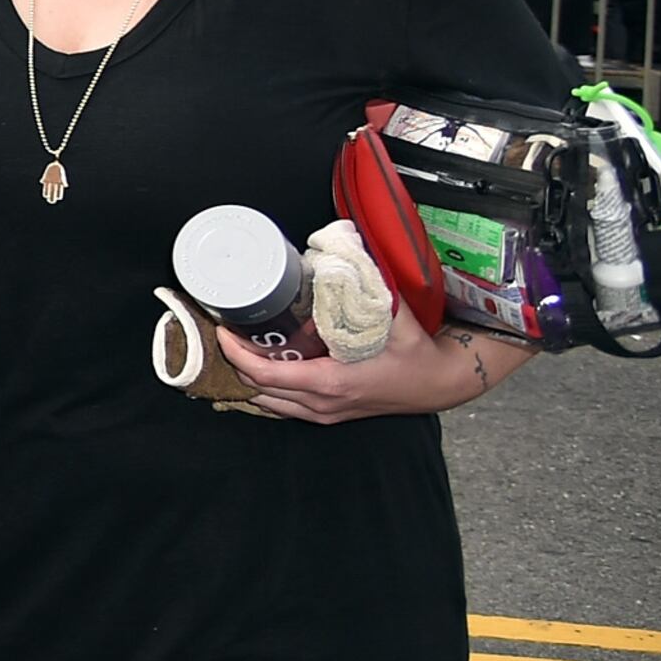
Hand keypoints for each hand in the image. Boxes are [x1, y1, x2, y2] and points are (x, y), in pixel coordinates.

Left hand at [215, 307, 509, 423]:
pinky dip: (263, 391)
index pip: (265, 375)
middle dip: (232, 363)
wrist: (439, 384)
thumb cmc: (415, 353)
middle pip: (257, 390)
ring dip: (245, 379)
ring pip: (267, 404)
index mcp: (330, 382)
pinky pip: (283, 409)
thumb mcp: (394, 317)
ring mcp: (324, 414)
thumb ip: (368, 283)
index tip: (223, 330)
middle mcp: (322, 404)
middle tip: (221, 331)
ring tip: (232, 348)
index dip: (236, 354)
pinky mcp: (328, 415)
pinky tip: (254, 370)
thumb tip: (340, 245)